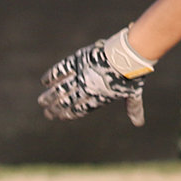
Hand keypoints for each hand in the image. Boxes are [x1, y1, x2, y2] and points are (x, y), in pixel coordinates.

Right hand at [39, 27, 154, 125]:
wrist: (126, 57)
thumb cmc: (132, 75)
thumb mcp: (133, 93)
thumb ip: (134, 108)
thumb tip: (139, 124)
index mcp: (99, 97)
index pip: (80, 109)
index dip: (69, 114)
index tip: (60, 117)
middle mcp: (87, 88)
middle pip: (67, 101)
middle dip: (56, 108)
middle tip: (47, 114)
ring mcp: (81, 75)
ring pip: (61, 88)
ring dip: (50, 95)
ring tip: (41, 102)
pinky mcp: (78, 61)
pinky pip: (61, 70)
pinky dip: (52, 76)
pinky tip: (44, 82)